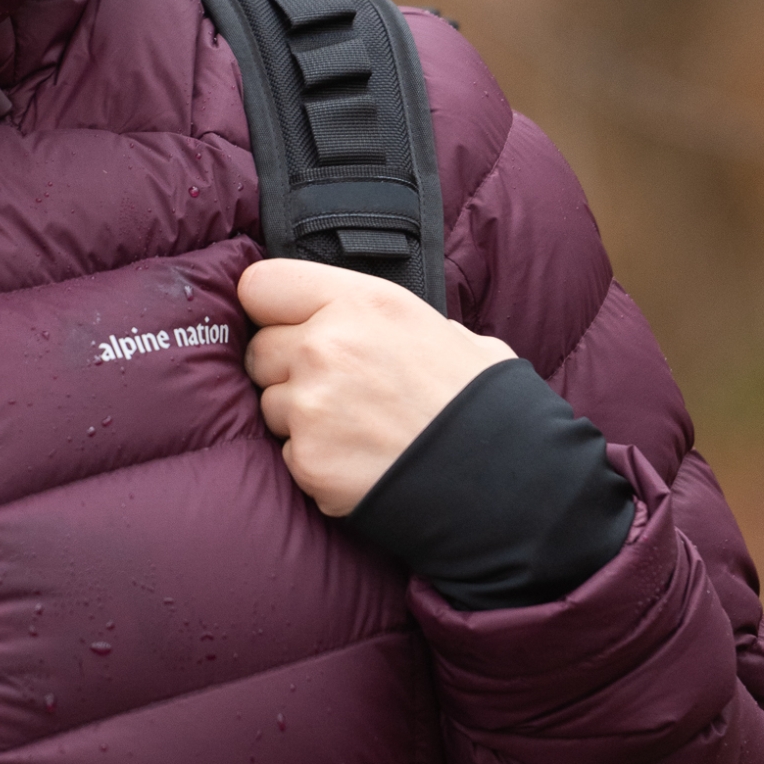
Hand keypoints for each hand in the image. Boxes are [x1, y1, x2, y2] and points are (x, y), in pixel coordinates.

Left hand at [238, 259, 511, 515]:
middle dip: (285, 370)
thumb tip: (366, 320)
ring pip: (270, 405)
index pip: (261, 285)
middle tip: (335, 389)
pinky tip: (360, 462)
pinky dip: (315, 461)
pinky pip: (288, 453)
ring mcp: (311, 404)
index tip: (284, 324)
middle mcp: (326, 345)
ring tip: (357, 430)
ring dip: (300, 418)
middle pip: (259, 350)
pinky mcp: (307, 459)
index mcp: (360, 302)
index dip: (270, 308)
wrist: (505, 479)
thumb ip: (388, 319)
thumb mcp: (446, 331)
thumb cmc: (482, 403)